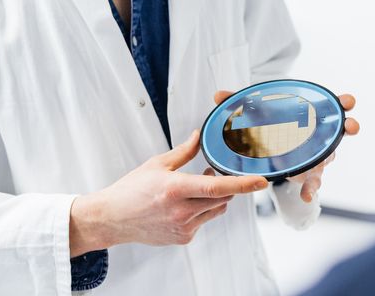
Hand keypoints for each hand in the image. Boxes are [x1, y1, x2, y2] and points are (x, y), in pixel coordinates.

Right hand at [69, 129, 268, 255]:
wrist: (113, 218)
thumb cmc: (130, 190)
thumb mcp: (156, 165)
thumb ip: (182, 152)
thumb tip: (198, 137)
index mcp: (174, 189)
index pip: (216, 186)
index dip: (242, 184)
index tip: (260, 181)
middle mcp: (181, 211)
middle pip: (222, 198)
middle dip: (226, 184)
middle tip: (212, 171)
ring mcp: (183, 227)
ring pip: (216, 210)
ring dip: (215, 197)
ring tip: (196, 186)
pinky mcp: (184, 237)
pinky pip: (204, 221)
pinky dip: (201, 210)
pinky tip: (183, 204)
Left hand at [213, 90, 360, 202]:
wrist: (275, 149)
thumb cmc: (273, 125)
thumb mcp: (257, 113)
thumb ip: (238, 103)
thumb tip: (217, 95)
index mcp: (310, 115)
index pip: (331, 106)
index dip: (341, 103)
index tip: (348, 101)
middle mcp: (319, 135)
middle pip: (339, 130)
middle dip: (347, 127)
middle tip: (351, 126)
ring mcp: (317, 155)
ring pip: (327, 159)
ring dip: (325, 163)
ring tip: (320, 172)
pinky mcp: (309, 173)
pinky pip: (312, 181)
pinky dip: (309, 188)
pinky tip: (304, 196)